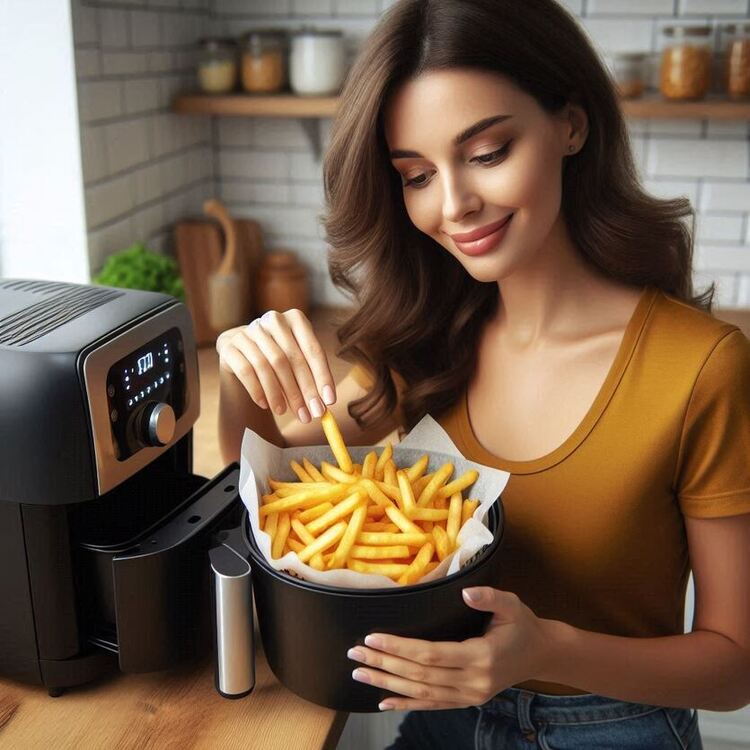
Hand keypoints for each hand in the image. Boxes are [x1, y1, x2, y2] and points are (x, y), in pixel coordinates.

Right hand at [215, 309, 335, 422]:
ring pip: (268, 365)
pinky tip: (265, 406)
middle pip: (291, 359)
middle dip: (303, 390)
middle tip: (311, 414)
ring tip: (285, 413)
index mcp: (295, 319)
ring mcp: (249, 331)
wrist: (243, 353)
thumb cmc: (279, 359)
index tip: (330, 401)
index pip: (313, 350)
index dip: (323, 376)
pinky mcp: (229, 346)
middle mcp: (273, 320)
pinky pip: (246, 371)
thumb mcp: (298, 361)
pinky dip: (258, 391)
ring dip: (279, 394)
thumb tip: (324, 405)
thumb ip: (312, 378)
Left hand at [347, 587, 554, 710]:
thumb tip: (466, 591)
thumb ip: (489, 597)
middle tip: (355, 651)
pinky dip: (406, 704)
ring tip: (360, 671)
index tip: (373, 636)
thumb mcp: (511, 604)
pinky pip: (432, 705)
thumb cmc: (522, 624)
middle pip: (419, 676)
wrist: (541, 654)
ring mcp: (469, 696)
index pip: (430, 654)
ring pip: (421, 693)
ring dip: (387, 683)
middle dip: (384, 663)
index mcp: (480, 657)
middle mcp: (472, 682)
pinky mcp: (466, 701)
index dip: (399, 647)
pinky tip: (384, 701)